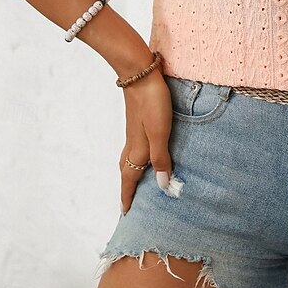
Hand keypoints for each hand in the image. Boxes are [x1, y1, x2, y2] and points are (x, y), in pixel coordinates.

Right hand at [118, 69, 173, 214]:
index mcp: (137, 149)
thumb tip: (163, 185)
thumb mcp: (160, 132)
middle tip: (128, 202)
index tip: (125, 213)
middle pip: (126, 170)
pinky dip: (136, 157)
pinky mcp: (138, 121)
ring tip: (136, 181)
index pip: (130, 178)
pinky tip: (144, 151)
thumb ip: (161, 157)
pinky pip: (133, 147)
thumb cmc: (152, 102)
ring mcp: (134, 131)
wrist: (140, 74)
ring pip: (128, 158)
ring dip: (130, 172)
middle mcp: (132, 143)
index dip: (128, 196)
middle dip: (127, 187)